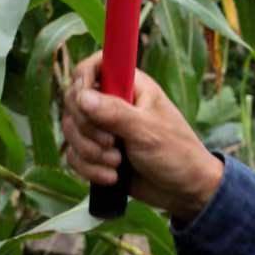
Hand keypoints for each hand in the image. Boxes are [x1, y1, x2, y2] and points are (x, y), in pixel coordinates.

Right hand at [61, 53, 223, 220]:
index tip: (84, 101)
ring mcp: (103, 127)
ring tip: (117, 163)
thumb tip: (81, 97)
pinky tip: (112, 177)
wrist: (183, 190)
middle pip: (74, 100)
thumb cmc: (175, 152)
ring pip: (71, 130)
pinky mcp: (97, 152)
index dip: (82, 79)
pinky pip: (74, 155)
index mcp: (130, 85)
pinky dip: (89, 168)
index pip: (94, 64)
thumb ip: (115, 113)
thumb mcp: (147, 131)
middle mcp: (113, 102)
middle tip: (111, 143)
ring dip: (89, 152)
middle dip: (87, 128)